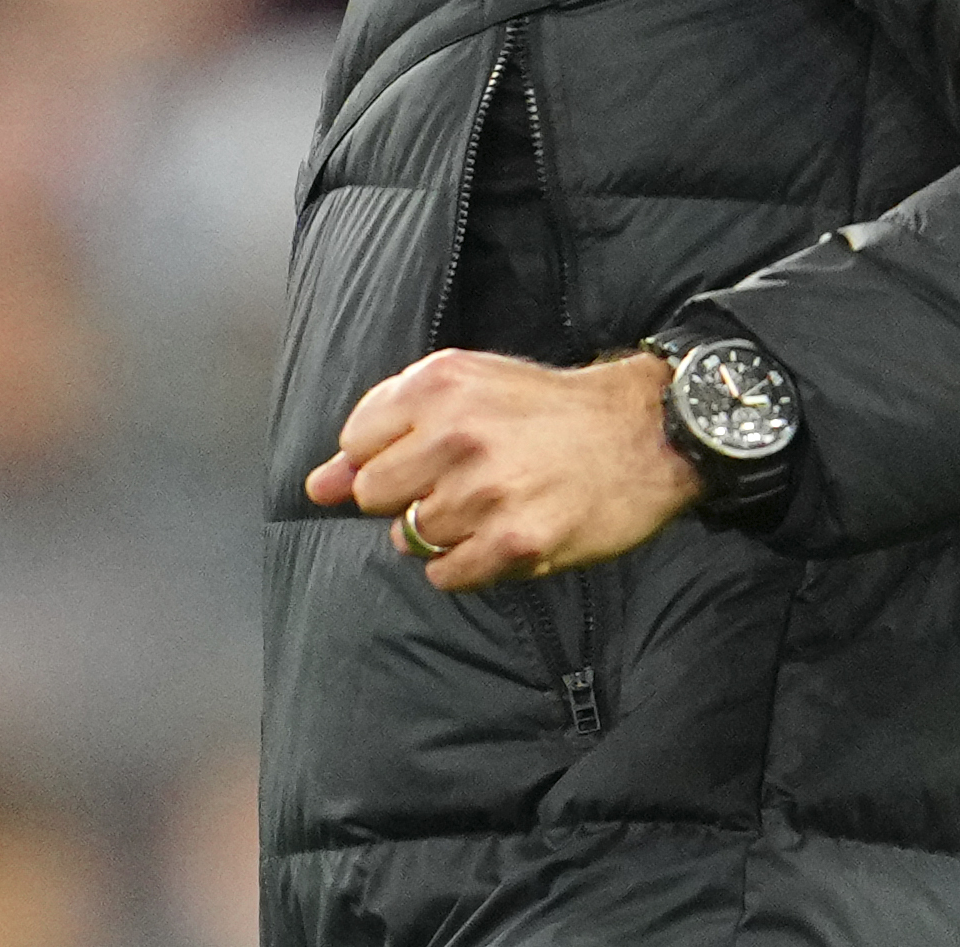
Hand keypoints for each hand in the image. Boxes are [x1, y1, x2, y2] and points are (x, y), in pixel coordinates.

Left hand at [304, 349, 699, 591]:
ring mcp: (486, 491)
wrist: (642, 434)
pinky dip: (465, 565)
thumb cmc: (547, 411)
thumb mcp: (467, 389)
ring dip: (443, 532)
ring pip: (410, 538)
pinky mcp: (516, 542)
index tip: (426, 454)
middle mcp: (457, 434)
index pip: (356, 442)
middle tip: (458, 483)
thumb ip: (387, 430)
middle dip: (406, 496)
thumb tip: (317, 488)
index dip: (386, 456)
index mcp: (439, 385)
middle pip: (373, 495)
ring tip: (491, 505)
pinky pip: (446, 575)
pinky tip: (499, 536)